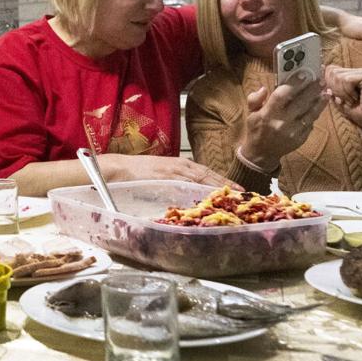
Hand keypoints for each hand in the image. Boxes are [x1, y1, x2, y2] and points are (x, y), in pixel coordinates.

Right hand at [100, 153, 240, 189]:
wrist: (118, 169)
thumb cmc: (136, 175)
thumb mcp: (160, 177)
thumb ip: (175, 183)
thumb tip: (187, 195)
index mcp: (180, 165)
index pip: (206, 173)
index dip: (222, 180)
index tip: (238, 189)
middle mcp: (180, 166)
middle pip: (208, 175)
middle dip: (226, 183)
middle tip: (243, 193)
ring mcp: (174, 172)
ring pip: (202, 178)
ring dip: (218, 186)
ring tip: (234, 194)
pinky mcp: (166, 178)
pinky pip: (187, 184)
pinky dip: (201, 188)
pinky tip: (211, 195)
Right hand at [240, 72, 324, 168]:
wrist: (261, 154)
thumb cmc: (256, 130)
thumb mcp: (251, 113)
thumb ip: (255, 99)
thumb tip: (264, 88)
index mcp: (267, 114)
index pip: (282, 95)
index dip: (294, 84)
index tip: (304, 74)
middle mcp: (281, 122)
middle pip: (300, 102)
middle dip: (312, 90)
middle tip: (321, 80)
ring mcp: (293, 132)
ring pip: (310, 113)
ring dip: (320, 102)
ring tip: (327, 92)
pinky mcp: (300, 139)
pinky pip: (311, 123)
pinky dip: (316, 113)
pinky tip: (320, 105)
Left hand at [323, 65, 361, 134]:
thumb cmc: (359, 112)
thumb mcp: (340, 102)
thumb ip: (331, 91)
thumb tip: (321, 80)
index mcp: (350, 74)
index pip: (331, 69)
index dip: (328, 82)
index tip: (334, 95)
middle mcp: (357, 71)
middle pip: (332, 72)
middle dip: (334, 89)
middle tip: (345, 100)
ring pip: (339, 77)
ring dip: (342, 93)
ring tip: (352, 100)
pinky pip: (347, 80)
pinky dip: (348, 93)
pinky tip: (356, 98)